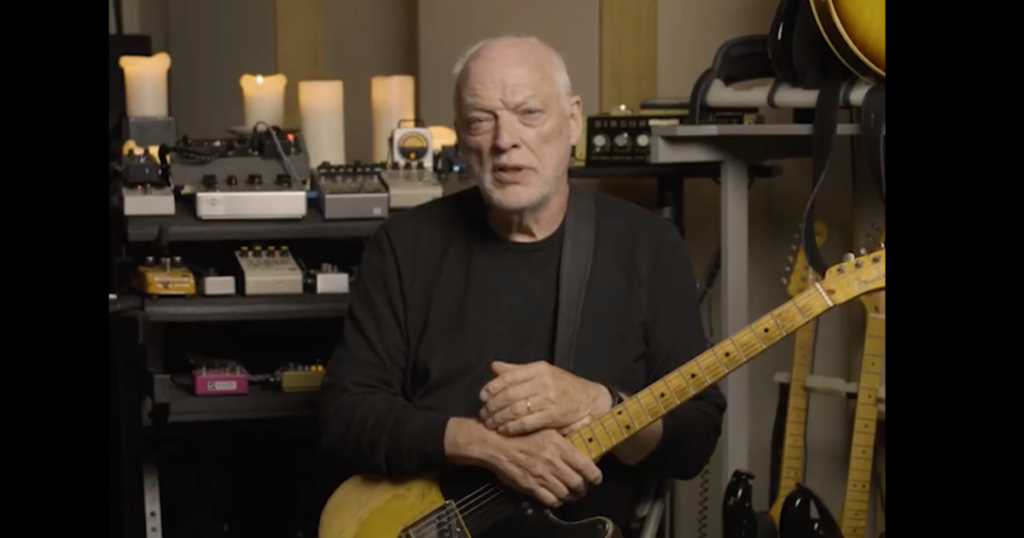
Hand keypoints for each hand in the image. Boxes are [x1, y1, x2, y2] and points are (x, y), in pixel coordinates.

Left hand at [479, 361, 610, 435]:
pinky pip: (526, 423)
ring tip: (490, 424)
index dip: (492, 388)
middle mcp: (542, 382)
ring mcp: (548, 399)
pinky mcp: (552, 415)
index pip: (509, 377)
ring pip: (515, 410)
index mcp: (538, 369)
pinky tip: (504, 430)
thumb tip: (494, 367)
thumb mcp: (542, 372)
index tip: (482, 397)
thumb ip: (517, 370)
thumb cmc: (562, 385)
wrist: (589, 399)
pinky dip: (512, 427)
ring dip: (499, 419)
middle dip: (493, 406)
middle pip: (509, 395)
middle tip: (483, 414)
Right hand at [483, 427, 603, 507]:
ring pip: (566, 493)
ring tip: (570, 493)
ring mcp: (542, 476)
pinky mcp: (532, 487)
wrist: (499, 446)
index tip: (596, 478)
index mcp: (560, 446)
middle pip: (578, 483)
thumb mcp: (548, 431)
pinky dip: (557, 501)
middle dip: (583, 488)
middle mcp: (553, 462)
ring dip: (571, 496)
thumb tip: (581, 450)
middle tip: (582, 487)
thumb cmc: (523, 436)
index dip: (595, 476)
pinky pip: (551, 500)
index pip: (586, 466)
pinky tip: (556, 497)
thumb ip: (564, 442)